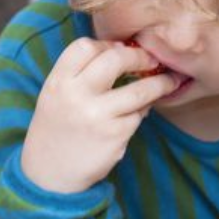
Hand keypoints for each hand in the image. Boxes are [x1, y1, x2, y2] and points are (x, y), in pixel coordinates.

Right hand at [19, 38, 174, 193]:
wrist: (49, 174)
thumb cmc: (58, 127)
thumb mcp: (56, 94)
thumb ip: (81, 73)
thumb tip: (126, 51)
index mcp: (58, 82)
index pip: (85, 46)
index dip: (107, 44)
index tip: (119, 50)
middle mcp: (76, 95)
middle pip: (116, 58)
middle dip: (140, 56)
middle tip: (151, 59)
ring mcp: (97, 116)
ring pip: (140, 89)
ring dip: (160, 83)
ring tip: (169, 80)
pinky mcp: (115, 135)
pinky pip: (139, 114)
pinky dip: (144, 109)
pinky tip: (142, 110)